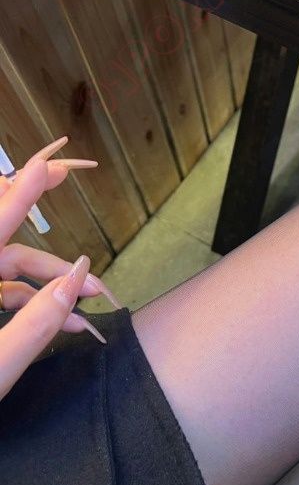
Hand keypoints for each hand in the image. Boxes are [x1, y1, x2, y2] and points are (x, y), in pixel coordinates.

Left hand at [0, 137, 120, 401]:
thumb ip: (37, 322)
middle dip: (58, 269)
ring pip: (5, 277)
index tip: (55, 161)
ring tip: (90, 313)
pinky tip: (61, 324)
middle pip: (9, 254)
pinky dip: (26, 307)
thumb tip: (79, 278)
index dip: (27, 190)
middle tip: (103, 290)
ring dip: (47, 291)